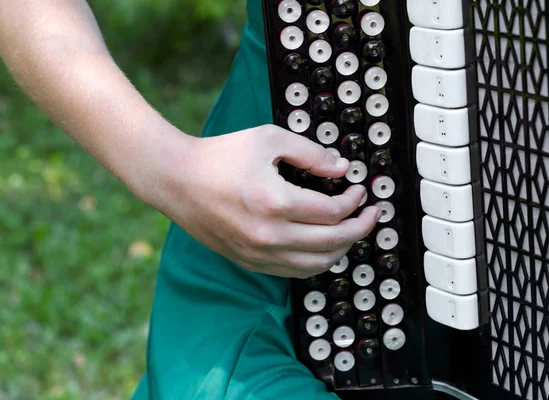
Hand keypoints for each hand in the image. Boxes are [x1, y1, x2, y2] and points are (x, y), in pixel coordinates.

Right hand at [155, 124, 380, 278]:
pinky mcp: (250, 262)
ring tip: (350, 232)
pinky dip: (316, 262)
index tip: (360, 190)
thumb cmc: (220, 156)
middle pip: (332, 242)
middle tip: (371, 216)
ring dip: (341, 249)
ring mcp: (258, 253)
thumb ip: (310, 153)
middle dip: (359, 228)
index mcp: (276, 202)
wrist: (176, 181)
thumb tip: (341, 168)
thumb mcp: (268, 139)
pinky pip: (294, 273)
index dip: (354, 202)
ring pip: (316, 264)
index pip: (332, 212)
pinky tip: (323, 248)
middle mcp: (269, 235)